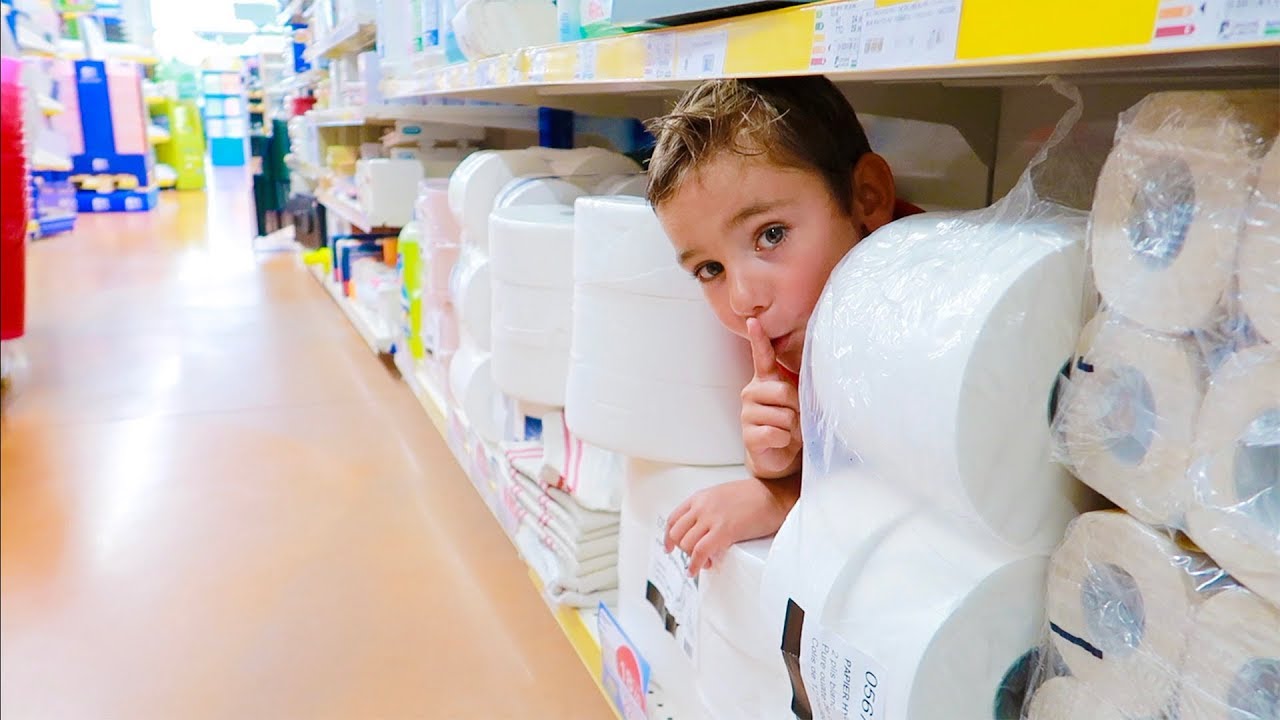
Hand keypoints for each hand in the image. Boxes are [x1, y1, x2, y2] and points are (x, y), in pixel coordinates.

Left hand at [664, 476, 797, 575]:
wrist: (775, 494)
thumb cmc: (756, 495)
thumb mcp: (724, 496)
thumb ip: (710, 509)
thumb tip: (705, 529)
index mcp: (701, 497)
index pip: (674, 518)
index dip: (669, 536)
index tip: (669, 546)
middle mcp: (702, 506)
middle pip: (677, 533)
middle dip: (681, 548)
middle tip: (692, 557)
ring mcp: (711, 518)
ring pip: (686, 544)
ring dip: (691, 558)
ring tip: (703, 564)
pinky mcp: (723, 531)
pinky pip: (699, 552)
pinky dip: (694, 564)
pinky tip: (697, 570)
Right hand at [742, 317, 801, 478]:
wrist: (779, 455)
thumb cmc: (790, 423)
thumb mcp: (797, 401)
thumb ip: (799, 385)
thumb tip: (818, 373)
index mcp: (765, 381)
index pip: (761, 356)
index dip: (758, 338)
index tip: (753, 320)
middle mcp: (751, 393)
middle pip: (783, 391)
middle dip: (796, 408)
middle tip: (795, 419)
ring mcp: (747, 414)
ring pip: (783, 415)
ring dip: (792, 428)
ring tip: (787, 431)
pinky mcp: (749, 435)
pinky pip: (776, 433)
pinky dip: (784, 441)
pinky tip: (779, 442)